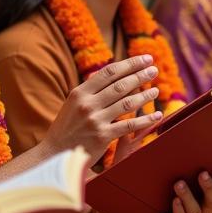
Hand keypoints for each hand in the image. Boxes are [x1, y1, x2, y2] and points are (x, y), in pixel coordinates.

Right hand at [46, 55, 164, 163]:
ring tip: (156, 90)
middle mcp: (87, 104)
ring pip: (127, 103)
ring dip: (145, 96)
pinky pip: (129, 125)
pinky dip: (145, 120)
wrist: (55, 153)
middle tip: (154, 70)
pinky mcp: (103, 136)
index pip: (109, 72)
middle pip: (120, 85)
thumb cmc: (68, 127)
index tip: (145, 59)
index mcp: (80, 92)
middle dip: (140, 75)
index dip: (129, 64)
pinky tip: (157, 115)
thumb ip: (92, 90)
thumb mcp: (74, 103)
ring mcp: (95, 120)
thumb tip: (114, 74)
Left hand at [123, 172, 211, 212]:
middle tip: (202, 173)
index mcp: (203, 205)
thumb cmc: (157, 201)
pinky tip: (175, 201)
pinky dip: (179, 210)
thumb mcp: (169, 186)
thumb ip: (179, 172)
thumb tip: (177, 144)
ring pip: (196, 211)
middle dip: (209, 187)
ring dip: (188, 197)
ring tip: (178, 184)